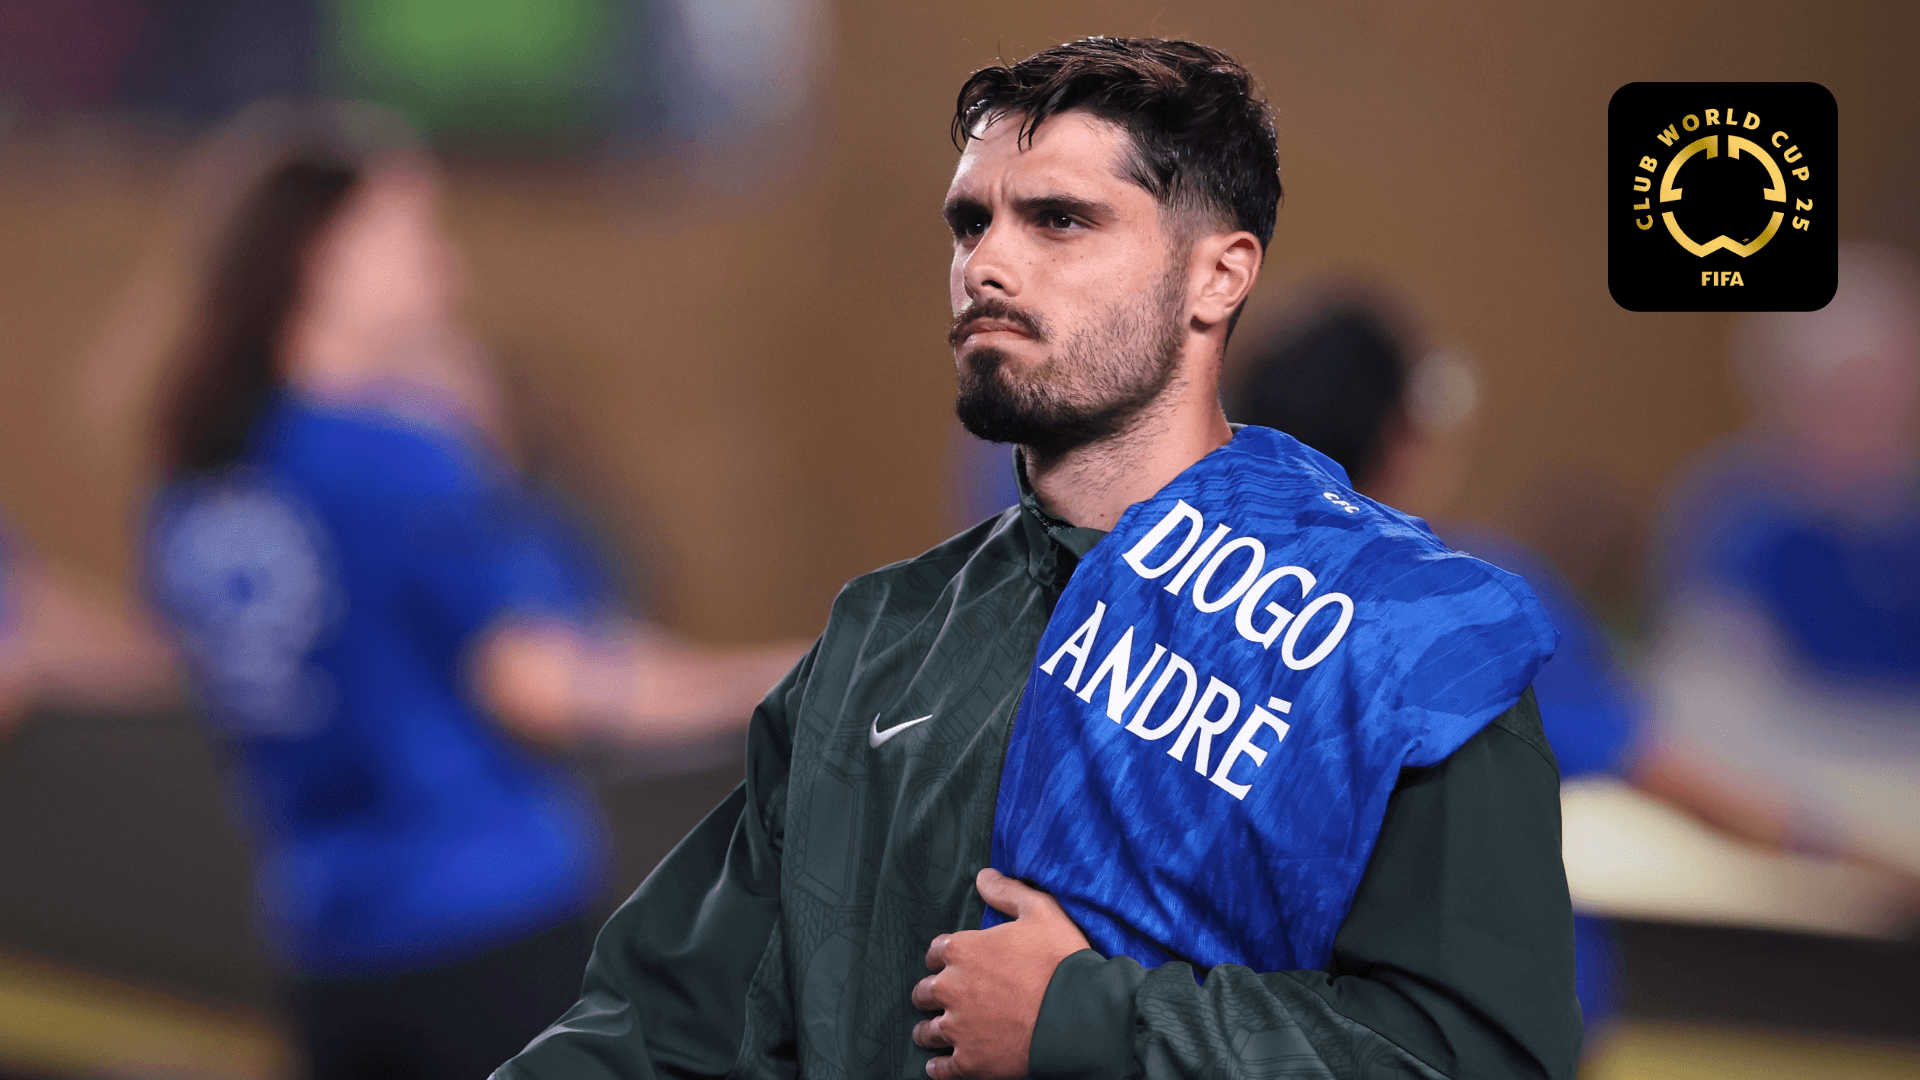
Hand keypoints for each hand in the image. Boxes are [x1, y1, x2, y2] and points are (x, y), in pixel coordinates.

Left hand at [911, 868, 1091, 1078]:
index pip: (935, 951)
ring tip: (934, 1033)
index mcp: (963, 950)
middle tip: (943, 998)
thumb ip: (1008, 892)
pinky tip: (940, 1066)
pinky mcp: (969, 1062)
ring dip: (929, 1030)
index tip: (953, 963)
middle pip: (925, 991)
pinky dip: (938, 1067)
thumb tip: (983, 875)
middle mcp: (951, 988)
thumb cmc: (1061, 961)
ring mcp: (958, 1028)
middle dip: (933, 993)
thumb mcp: (1041, 911)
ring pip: (926, 1031)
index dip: (945, 957)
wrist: (1079, 1016)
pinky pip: (940, 1068)